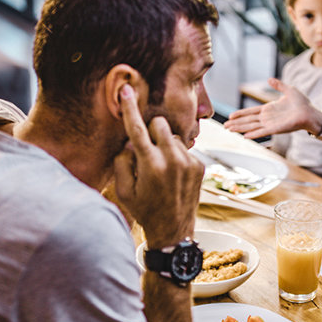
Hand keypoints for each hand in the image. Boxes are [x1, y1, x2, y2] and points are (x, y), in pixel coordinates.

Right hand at [112, 84, 203, 248]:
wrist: (173, 231)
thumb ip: (122, 161)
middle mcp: (172, 160)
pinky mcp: (199, 166)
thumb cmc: (144, 211)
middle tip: (146, 150)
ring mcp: (189, 162)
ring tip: (161, 168)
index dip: (129, 108)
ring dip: (165, 144)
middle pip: (159, 124)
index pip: (137, 129)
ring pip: (174, 135)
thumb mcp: (124, 190)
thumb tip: (130, 142)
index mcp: (150, 165)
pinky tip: (173, 175)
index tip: (126, 89)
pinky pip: (185, 148)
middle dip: (151, 131)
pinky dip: (176, 155)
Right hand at [224, 78, 321, 138]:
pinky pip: (262, 132)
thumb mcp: (289, 90)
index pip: (251, 112)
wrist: (311, 113)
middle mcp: (268, 118)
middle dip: (236, 123)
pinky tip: (244, 136)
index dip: (240, 114)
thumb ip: (278, 85)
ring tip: (229, 130)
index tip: (230, 116)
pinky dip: (254, 134)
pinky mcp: (276, 129)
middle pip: (248, 121)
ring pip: (252, 127)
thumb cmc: (302, 103)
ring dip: (240, 128)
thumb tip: (269, 79)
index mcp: (269, 109)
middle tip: (225, 126)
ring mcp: (271, 124)